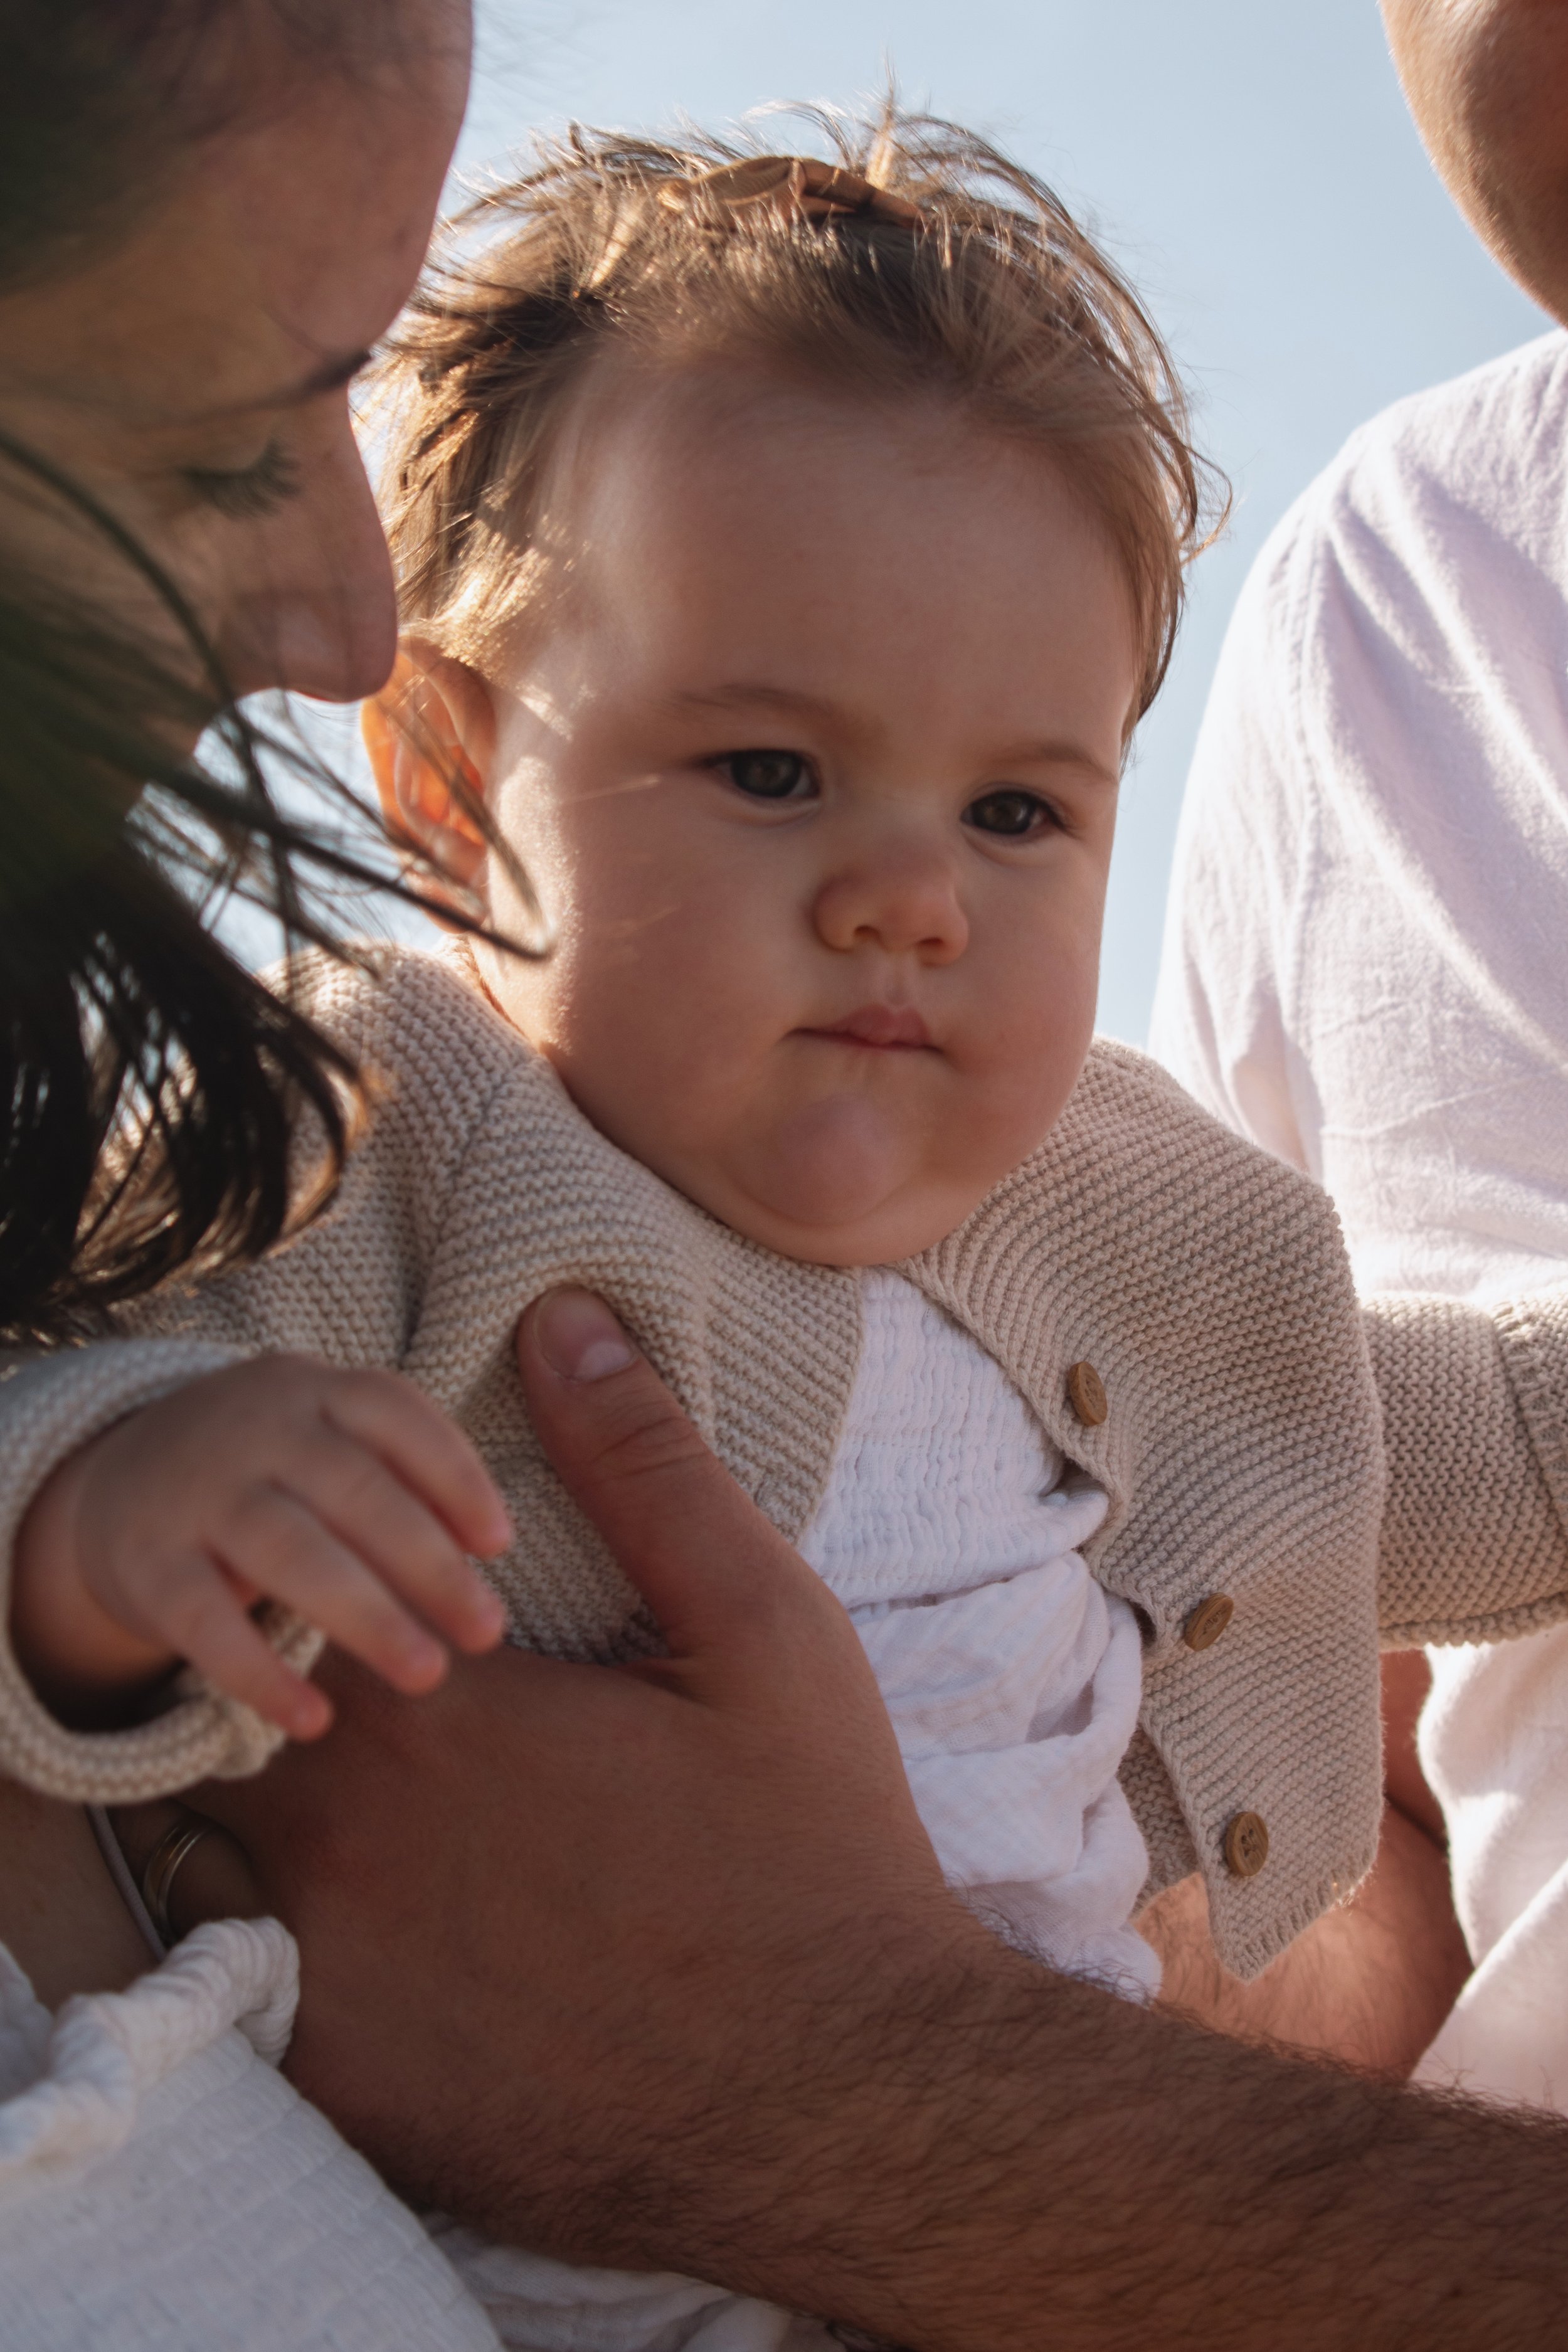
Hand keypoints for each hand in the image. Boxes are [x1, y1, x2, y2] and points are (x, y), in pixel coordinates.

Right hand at [11, 1355, 509, 1737]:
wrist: (116, 1478)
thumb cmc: (270, 1468)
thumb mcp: (329, 1439)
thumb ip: (405, 1475)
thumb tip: (489, 1544)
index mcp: (315, 1391)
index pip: (393, 1412)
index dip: (453, 1474)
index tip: (500, 1542)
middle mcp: (255, 1431)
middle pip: (353, 1490)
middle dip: (428, 1563)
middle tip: (487, 1631)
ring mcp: (197, 1496)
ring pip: (290, 1552)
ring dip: (366, 1616)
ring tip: (427, 1675)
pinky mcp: (148, 1566)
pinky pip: (205, 1623)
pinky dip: (260, 1674)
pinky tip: (313, 1721)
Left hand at [180, 1294, 1567, 2351]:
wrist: (844, 2097)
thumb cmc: (809, 1844)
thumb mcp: (758, 1622)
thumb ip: (644, 1466)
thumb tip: (563, 1319)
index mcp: (431, 1710)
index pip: (283, 1604)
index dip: (331, 1593)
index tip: (410, 1610)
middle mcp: (343, 1840)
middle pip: (235, 1730)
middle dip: (298, 1700)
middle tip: (428, 1722)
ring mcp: (332, 1978)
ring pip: (226, 1862)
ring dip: (285, 1825)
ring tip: (415, 1828)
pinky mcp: (351, 2091)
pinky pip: (260, 1997)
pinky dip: (303, 1954)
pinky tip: (427, 1946)